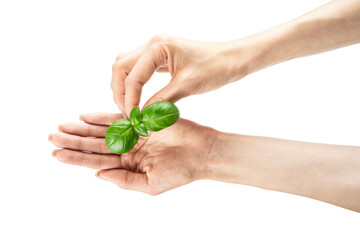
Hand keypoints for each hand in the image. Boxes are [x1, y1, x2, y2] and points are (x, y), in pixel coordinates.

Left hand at [49, 113, 217, 194]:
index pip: (95, 161)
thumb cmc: (181, 171)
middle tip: (51, 136)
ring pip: (102, 131)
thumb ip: (124, 180)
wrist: (202, 151)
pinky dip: (101, 117)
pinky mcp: (142, 121)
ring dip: (82, 129)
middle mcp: (127, 150)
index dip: (75, 158)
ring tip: (61, 126)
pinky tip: (84, 116)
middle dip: (72, 141)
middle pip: (94, 145)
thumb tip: (98, 174)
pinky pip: (118, 118)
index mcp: (128, 166)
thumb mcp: (151, 185)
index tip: (56, 153)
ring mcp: (133, 134)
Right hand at [111, 34, 249, 115]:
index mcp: (158, 47)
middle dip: (120, 92)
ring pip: (125, 67)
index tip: (133, 118)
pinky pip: (138, 68)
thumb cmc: (214, 68)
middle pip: (120, 68)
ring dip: (124, 87)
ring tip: (130, 107)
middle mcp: (152, 44)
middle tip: (128, 113)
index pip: (132, 76)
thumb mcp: (186, 86)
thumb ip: (161, 101)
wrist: (231, 59)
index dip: (129, 100)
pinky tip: (138, 97)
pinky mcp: (160, 56)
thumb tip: (142, 117)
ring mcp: (155, 48)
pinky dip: (134, 83)